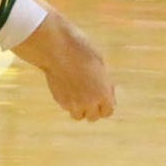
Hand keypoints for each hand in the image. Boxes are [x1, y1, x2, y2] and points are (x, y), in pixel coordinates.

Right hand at [10, 5, 114, 120]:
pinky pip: (66, 107)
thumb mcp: (99, 64)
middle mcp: (89, 102)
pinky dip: (67, 101)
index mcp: (104, 93)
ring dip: (78, 108)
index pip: (108, 111)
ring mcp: (73, 103)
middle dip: (92, 108)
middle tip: (88, 95)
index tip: (100, 95)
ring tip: (76, 94)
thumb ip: (102, 81)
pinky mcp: (59, 99)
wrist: (57, 48)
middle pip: (93, 117)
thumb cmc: (81, 50)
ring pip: (78, 115)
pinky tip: (66, 87)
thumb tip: (103, 90)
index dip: (104, 104)